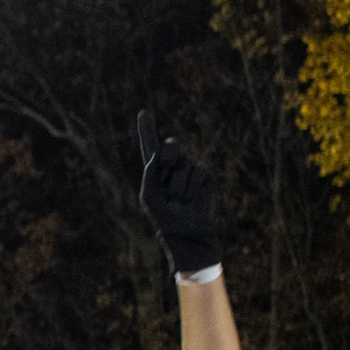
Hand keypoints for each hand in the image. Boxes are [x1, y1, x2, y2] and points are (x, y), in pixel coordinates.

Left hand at [136, 110, 220, 272]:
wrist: (190, 236)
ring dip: (178, 184)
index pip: (151, 148)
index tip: (143, 112)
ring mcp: (191, 172)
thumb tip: (161, 150)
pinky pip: (197, 173)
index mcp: (156, 174)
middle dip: (169, 157)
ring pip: (184, 163)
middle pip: (171, 147)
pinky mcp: (206, 179)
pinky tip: (191, 201)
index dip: (147, 131)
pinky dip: (191, 188)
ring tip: (179, 201)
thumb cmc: (166, 221)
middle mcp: (174, 170)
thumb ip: (151, 172)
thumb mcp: (150, 197)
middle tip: (169, 178)